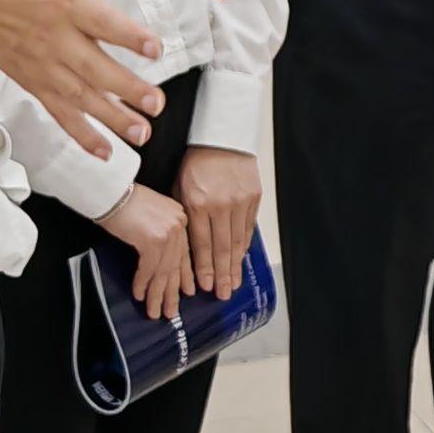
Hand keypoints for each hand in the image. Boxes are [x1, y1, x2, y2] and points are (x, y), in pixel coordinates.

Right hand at [0, 0, 167, 159]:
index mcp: (70, 5)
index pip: (102, 23)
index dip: (129, 36)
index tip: (155, 49)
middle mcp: (58, 40)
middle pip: (95, 69)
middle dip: (127, 89)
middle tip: (157, 104)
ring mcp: (46, 67)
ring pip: (81, 98)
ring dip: (112, 118)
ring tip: (141, 133)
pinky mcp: (36, 85)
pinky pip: (60, 113)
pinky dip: (82, 134)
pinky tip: (105, 151)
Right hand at [96, 184, 192, 320]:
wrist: (109, 190)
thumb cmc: (122, 201)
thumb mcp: (149, 216)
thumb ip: (159, 234)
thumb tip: (159, 261)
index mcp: (180, 217)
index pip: (185, 252)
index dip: (185, 275)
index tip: (187, 292)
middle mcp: (179, 224)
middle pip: (176, 264)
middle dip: (172, 291)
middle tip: (171, 311)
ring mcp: (168, 232)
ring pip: (164, 270)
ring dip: (157, 294)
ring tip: (155, 312)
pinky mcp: (153, 239)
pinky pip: (149, 268)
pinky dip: (143, 283)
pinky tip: (140, 295)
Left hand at [175, 144, 260, 295]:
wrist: (221, 137)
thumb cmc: (195, 163)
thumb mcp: (179, 188)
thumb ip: (185, 217)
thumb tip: (186, 248)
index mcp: (197, 203)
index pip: (202, 245)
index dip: (204, 268)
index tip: (205, 287)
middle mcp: (221, 205)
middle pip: (222, 248)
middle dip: (222, 275)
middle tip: (223, 294)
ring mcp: (240, 201)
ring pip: (238, 241)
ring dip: (235, 265)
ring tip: (234, 283)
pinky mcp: (254, 197)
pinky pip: (248, 227)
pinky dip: (244, 245)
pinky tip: (241, 259)